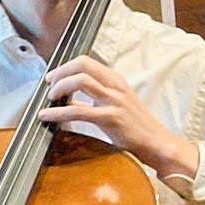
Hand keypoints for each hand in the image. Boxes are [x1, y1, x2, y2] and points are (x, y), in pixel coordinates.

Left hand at [38, 55, 195, 180]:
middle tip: (48, 86)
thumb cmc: (135, 125)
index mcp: (116, 80)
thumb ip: (93, 98)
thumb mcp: (115, 104)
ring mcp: (114, 100)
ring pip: (80, 81)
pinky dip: (57, 112)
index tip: (52, 77)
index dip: (64, 67)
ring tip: (50, 98)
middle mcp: (115, 86)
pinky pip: (77, 110)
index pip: (86, 61)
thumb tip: (67, 96)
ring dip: (59, 87)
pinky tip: (46, 116)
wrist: (157, 143)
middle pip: (81, 65)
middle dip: (60, 72)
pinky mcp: (111, 117)